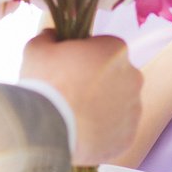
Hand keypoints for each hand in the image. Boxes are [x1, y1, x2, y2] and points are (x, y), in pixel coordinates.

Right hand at [19, 31, 142, 165]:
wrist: (47, 129)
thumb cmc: (44, 83)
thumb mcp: (38, 48)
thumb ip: (49, 37)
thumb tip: (52, 34)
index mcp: (116, 50)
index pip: (105, 47)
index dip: (86, 56)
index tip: (69, 66)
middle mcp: (133, 77)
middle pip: (115, 76)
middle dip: (98, 81)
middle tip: (71, 92)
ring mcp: (133, 109)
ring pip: (118, 104)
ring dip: (102, 106)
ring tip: (74, 115)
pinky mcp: (127, 136)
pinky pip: (116, 130)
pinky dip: (103, 130)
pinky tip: (81, 131)